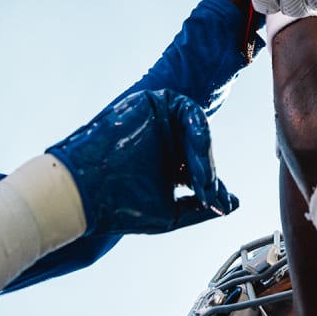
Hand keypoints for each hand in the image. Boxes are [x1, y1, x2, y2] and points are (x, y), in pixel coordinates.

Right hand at [47, 89, 236, 235]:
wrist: (84, 193)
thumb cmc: (122, 206)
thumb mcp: (172, 213)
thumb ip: (202, 207)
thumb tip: (232, 204)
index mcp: (168, 163)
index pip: (199, 168)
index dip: (209, 184)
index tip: (214, 202)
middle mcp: (165, 140)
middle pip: (201, 148)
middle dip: (207, 170)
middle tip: (207, 190)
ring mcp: (158, 120)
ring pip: (198, 128)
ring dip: (205, 153)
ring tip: (202, 177)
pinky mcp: (152, 102)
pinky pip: (189, 109)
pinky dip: (199, 130)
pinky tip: (198, 152)